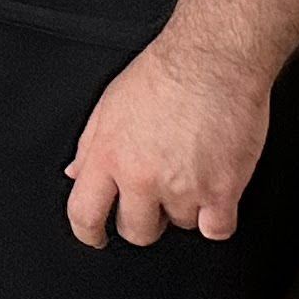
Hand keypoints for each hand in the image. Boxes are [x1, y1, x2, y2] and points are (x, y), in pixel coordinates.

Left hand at [68, 38, 269, 247]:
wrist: (212, 62)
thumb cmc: (162, 75)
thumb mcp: (109, 106)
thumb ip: (90, 146)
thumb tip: (77, 173)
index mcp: (107, 155)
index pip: (84, 213)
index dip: (89, 233)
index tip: (95, 237)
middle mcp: (141, 176)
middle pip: (136, 231)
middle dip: (144, 221)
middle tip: (155, 197)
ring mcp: (182, 186)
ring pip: (180, 225)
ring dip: (186, 208)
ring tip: (191, 169)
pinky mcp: (221, 190)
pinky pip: (216, 230)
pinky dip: (217, 218)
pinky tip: (215, 194)